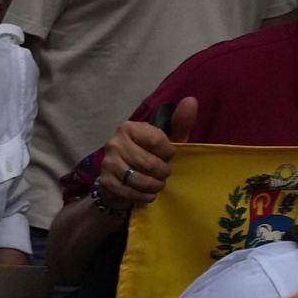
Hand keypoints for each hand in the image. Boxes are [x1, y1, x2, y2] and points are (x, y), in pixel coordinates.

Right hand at [91, 97, 196, 213]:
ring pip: (141, 179)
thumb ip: (180, 122)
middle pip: (150, 163)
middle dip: (163, 172)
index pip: (157, 141)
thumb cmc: (148, 155)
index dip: (168, 153)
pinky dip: (145, 196)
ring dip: (155, 186)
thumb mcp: (166, 139)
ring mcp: (108, 163)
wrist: (120, 179)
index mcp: (128, 127)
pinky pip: (132, 193)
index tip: (168, 156)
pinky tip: (148, 194)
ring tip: (157, 184)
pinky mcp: (106, 182)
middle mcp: (114, 142)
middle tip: (164, 174)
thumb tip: (191, 101)